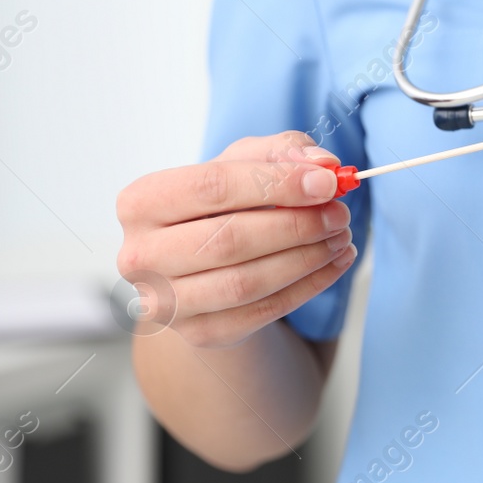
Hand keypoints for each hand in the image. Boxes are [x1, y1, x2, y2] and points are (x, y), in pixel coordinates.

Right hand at [115, 132, 356, 347]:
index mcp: (141, 202)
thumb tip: (323, 163)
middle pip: (227, 240)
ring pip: (246, 283)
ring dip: (306, 259)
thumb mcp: (245, 162)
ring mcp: (165, 301)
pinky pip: (263, 312)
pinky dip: (309, 286)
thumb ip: (283, 151)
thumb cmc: (224, 203)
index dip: (276, 184)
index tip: (326, 183)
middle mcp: (141, 255)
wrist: (204, 264)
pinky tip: (335, 263)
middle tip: (339, 214)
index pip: (211, 187)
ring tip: (341, 237)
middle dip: (296, 225)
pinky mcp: (200, 332)